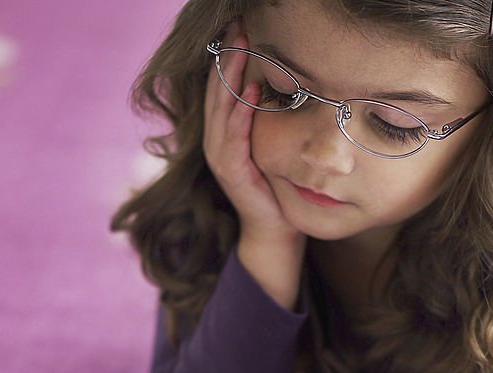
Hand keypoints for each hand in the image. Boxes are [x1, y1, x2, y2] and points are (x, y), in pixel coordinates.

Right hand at [203, 24, 300, 246]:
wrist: (275, 228)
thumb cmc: (275, 186)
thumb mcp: (268, 144)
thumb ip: (264, 118)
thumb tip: (277, 83)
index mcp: (222, 131)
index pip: (220, 84)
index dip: (227, 54)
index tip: (238, 26)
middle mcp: (215, 140)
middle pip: (217, 88)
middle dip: (226, 55)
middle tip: (237, 25)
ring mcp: (219, 156)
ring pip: (221, 107)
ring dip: (231, 75)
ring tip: (241, 46)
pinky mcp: (231, 172)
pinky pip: (233, 137)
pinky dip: (241, 114)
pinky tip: (250, 92)